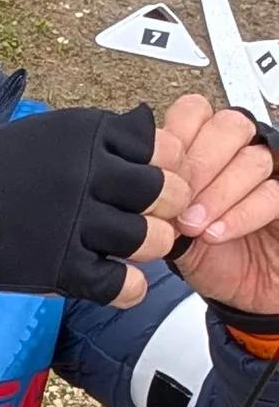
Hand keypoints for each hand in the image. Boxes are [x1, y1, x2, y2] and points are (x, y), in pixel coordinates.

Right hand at [0, 103, 186, 309]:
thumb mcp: (51, 132)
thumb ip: (100, 136)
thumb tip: (150, 134)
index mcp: (87, 137)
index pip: (161, 147)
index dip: (170, 164)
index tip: (160, 175)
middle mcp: (86, 176)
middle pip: (162, 192)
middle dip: (170, 204)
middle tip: (161, 213)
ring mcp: (74, 223)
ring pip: (147, 238)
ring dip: (152, 243)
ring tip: (140, 244)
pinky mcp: (61, 266)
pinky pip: (118, 283)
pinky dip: (130, 287)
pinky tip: (127, 283)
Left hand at [156, 93, 278, 319]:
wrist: (244, 295)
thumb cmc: (211, 257)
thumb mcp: (173, 229)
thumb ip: (160, 199)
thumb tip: (140, 180)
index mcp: (207, 148)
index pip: (194, 112)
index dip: (177, 139)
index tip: (159, 176)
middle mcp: (241, 153)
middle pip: (228, 126)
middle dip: (200, 164)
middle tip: (178, 202)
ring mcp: (271, 173)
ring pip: (251, 159)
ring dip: (217, 194)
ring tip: (194, 226)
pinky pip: (271, 192)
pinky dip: (240, 214)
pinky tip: (216, 234)